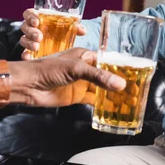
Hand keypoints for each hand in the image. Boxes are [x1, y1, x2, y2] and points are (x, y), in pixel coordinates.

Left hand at [7, 47, 125, 106]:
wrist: (28, 85)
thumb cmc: (47, 69)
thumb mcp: (76, 69)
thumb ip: (99, 77)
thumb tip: (120, 84)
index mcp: (84, 56)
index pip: (107, 61)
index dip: (120, 68)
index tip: (135, 75)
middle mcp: (84, 69)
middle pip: (106, 76)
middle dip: (120, 83)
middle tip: (136, 91)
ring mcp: (80, 83)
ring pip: (101, 89)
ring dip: (113, 95)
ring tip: (130, 100)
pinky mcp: (75, 96)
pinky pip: (93, 100)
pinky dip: (102, 104)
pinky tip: (113, 108)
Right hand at [20, 8, 86, 59]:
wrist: (61, 47)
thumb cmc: (62, 33)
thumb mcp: (68, 29)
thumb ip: (75, 28)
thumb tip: (82, 31)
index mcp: (39, 19)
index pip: (29, 13)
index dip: (30, 16)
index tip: (36, 21)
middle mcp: (32, 29)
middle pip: (25, 27)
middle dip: (31, 31)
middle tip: (39, 36)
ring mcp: (30, 40)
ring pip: (24, 39)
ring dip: (29, 43)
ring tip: (36, 47)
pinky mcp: (30, 52)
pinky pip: (24, 53)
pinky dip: (25, 55)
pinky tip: (29, 57)